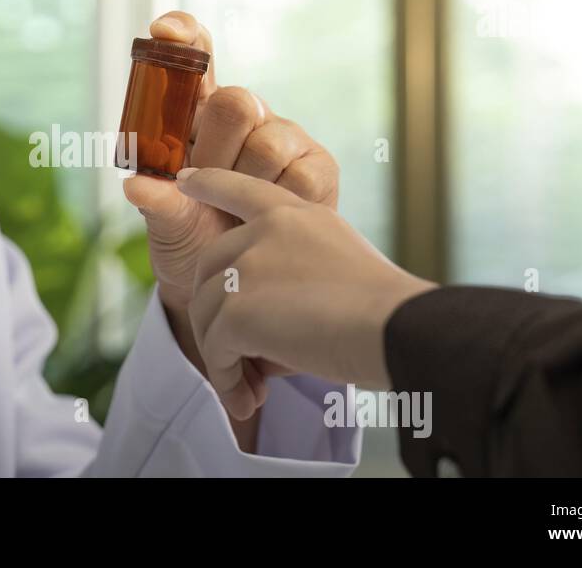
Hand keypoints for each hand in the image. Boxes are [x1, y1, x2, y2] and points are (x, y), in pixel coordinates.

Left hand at [122, 12, 340, 367]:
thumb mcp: (169, 227)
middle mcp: (243, 121)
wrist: (248, 294)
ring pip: (268, 138)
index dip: (185, 37)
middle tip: (206, 183)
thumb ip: (158, 201)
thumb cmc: (198, 249)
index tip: (166, 29)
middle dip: (216, 146)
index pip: (194, 63)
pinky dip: (280, 200)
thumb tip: (137, 187)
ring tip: (236, 213)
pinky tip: (271, 217)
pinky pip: (300, 170)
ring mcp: (282, 139)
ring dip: (247, 182)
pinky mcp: (316, 167)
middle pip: (236, 101)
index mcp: (196, 120)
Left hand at [178, 168, 435, 420]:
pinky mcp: (237, 310)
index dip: (209, 184)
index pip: (240, 188)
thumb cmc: (384, 311)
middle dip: (215, 315)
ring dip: (223, 357)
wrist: (396, 330)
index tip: (185, 182)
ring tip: (251, 389)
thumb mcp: (338, 262)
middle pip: (209, 269)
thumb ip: (292, 267)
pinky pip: (215, 350)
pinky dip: (227, 379)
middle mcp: (263, 231)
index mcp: (293, 215)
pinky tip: (247, 398)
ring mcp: (246, 267)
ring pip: (206, 315)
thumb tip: (254, 315)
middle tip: (242, 359)